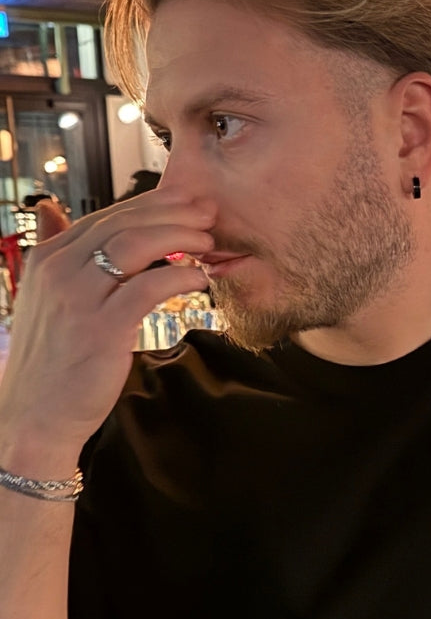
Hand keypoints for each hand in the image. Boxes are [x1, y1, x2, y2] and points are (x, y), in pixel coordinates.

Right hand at [0, 189, 216, 468]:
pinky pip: (148, 288)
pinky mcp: (102, 327)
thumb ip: (54, 252)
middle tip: (206, 214)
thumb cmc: (49, 361)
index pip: (106, 216)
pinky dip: (178, 278)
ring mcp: (79, 297)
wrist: (35, 415)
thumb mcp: (43, 297)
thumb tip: (49, 209)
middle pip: (124, 224)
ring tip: (208, 243)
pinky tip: (199, 280)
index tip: (184, 204)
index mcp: (47, 259)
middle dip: (172, 213)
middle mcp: (60, 270)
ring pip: (136, 246)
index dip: (151, 206)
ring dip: (179, 238)